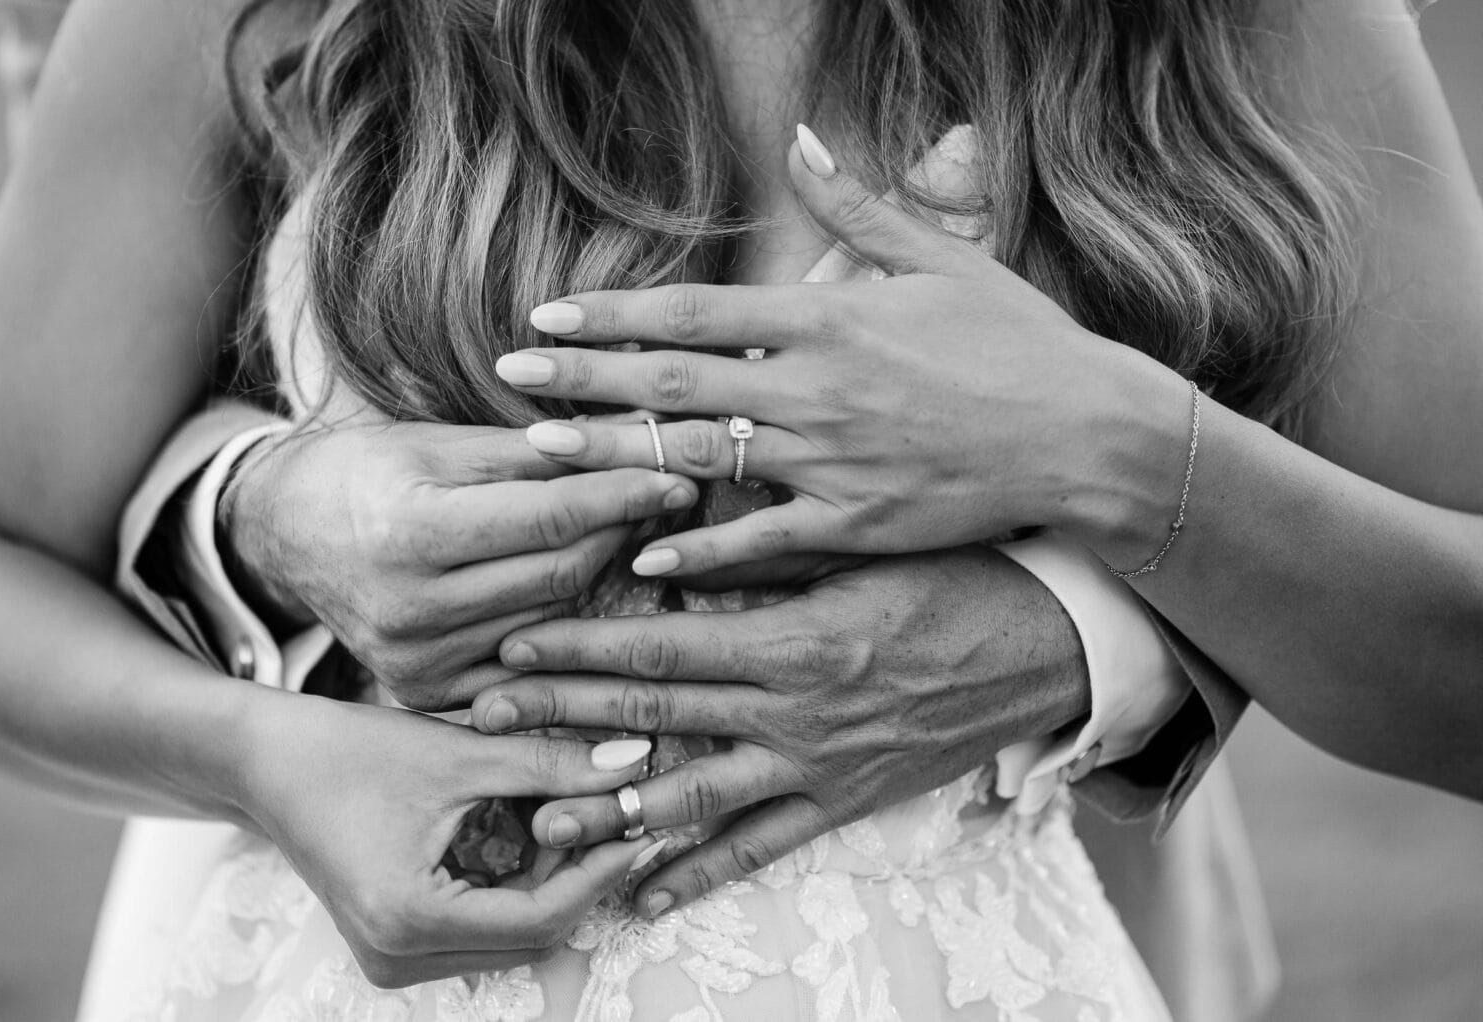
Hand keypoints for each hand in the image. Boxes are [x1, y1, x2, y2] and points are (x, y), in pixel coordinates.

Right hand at [223, 420, 696, 708]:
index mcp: (410, 534)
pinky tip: (590, 592)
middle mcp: (413, 611)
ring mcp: (420, 662)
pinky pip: (526, 660)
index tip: (675, 474)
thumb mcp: (439, 443)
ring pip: (554, 621)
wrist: (284, 536)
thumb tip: (630, 438)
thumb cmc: (367, 471)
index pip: (549, 519)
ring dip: (601, 579)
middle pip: (561, 575)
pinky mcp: (428, 693)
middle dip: (622, 533)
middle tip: (665, 498)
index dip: (622, 496)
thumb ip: (532, 452)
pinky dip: (562, 626)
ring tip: (630, 534)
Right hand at [239, 690, 659, 986]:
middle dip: (581, 873)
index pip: (542, 917)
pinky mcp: (397, 946)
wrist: (267, 762)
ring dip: (554, 880)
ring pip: (514, 935)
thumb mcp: (459, 754)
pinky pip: (485, 928)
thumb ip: (550, 764)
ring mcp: (395, 961)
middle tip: (619, 811)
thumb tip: (634, 765)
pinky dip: (519, 885)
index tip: (641, 820)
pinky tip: (535, 830)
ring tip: (579, 810)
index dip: (600, 869)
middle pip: (533, 934)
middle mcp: (399, 959)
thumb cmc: (351, 749)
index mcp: (409, 920)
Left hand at [469, 547, 1088, 914]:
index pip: (659, 646)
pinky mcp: (843, 802)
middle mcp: (791, 712)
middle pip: (655, 719)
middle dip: (563, 718)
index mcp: (790, 639)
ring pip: (693, 799)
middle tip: (485, 720)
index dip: (578, 648)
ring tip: (541, 822)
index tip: (514, 643)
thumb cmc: (955, 577)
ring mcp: (816, 767)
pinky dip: (701, 875)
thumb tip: (669, 554)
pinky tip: (646, 895)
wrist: (1045, 646)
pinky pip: (762, 849)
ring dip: (612, 811)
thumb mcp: (857, 551)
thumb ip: (762, 560)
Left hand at [494, 126, 1183, 577]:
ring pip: (699, 456)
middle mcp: (816, 387)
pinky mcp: (856, 521)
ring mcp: (832, 459)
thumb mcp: (943, 257)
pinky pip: (760, 538)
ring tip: (545, 452)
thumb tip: (802, 142)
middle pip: (675, 382)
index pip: (695, 314)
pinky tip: (639, 548)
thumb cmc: (1020, 340)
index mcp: (830, 318)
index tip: (549, 321)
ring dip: (615, 454)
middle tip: (510, 380)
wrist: (1088, 432)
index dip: (614, 318)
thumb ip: (860, 206)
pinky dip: (698, 545)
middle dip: (584, 379)